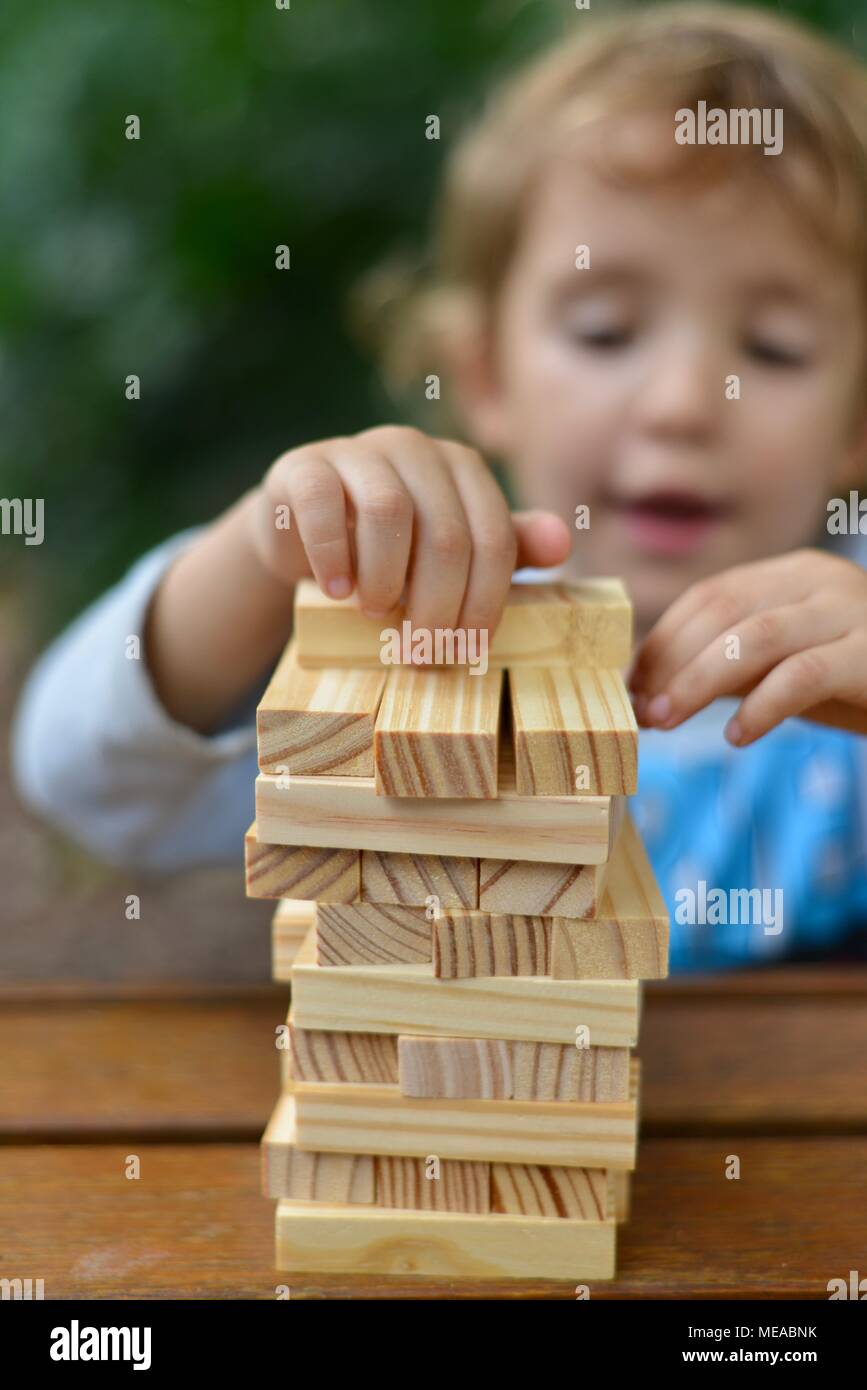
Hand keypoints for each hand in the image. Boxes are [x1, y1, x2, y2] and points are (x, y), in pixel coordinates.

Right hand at [248, 425, 570, 633]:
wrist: (303, 535)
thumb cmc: (390, 552)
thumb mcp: (452, 556)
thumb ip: (505, 549)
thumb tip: (563, 542)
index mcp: (463, 468)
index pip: (493, 538)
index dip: (484, 602)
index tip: (465, 650)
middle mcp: (415, 449)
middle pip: (445, 534)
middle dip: (435, 605)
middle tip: (419, 651)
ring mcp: (358, 451)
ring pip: (388, 512)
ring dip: (384, 579)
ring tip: (375, 615)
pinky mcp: (305, 466)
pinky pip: (323, 504)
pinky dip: (332, 556)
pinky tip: (336, 591)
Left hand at [628, 548, 866, 745]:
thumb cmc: (859, 682)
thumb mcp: (787, 668)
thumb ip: (731, 669)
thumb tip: (650, 691)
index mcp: (794, 573)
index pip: (709, 595)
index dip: (661, 640)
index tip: (630, 684)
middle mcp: (821, 579)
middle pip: (723, 612)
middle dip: (671, 663)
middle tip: (641, 710)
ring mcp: (852, 611)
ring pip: (755, 637)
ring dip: (698, 682)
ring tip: (666, 720)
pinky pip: (804, 675)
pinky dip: (761, 706)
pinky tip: (737, 736)